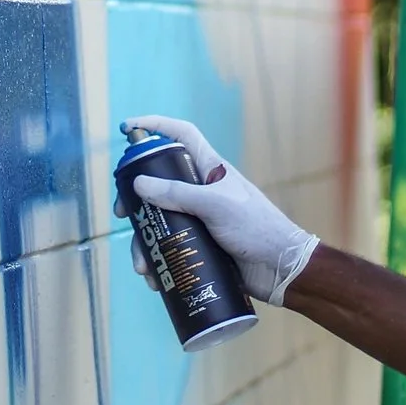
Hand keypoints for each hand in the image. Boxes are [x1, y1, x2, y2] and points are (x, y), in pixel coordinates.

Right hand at [117, 115, 319, 306]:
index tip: (128, 126)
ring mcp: (199, 219)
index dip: (155, 126)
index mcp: (209, 169)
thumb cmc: (256, 229)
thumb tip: (139, 184)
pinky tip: (154, 279)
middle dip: (136, 200)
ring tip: (143, 266)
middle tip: (123, 215)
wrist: (281, 269)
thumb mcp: (216, 206)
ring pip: (159, 222)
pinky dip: (158, 262)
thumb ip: (178, 195)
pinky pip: (169, 248)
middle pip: (158, 183)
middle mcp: (201, 191)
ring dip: (145, 242)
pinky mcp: (200, 246)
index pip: (180, 136)